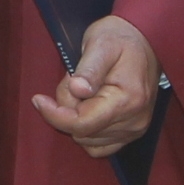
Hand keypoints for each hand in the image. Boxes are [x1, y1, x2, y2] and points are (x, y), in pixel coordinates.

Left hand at [33, 14, 160, 156]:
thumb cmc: (119, 38)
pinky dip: (87, 131)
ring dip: (76, 118)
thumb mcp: (100, 43)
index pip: (82, 123)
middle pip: (82, 131)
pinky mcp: (131, 132)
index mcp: (128, 99)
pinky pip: (99, 146)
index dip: (55, 114)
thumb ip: (89, 69)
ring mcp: (134, 129)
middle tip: (72, 80)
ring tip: (83, 90)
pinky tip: (86, 108)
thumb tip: (77, 90)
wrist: (144, 39)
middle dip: (67, 109)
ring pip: (87, 140)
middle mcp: (134, 120)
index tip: (38, 99)